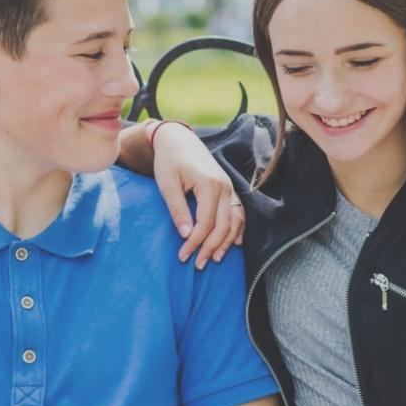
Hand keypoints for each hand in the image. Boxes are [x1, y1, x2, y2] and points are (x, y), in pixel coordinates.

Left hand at [151, 123, 245, 269]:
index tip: (183, 256)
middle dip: (211, 247)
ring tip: (215, 259)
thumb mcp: (167, 185)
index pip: (206, 222)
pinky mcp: (228, 189)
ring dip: (225, 242)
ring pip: (234, 221)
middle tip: (198, 265)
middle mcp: (224, 187)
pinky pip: (239, 213)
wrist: (179, 140)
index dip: (195, 242)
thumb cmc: (169, 161)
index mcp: (209, 185)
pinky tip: (234, 244)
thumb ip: (178, 209)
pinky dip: (238, 229)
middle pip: (223, 225)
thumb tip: (187, 235)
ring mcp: (229, 188)